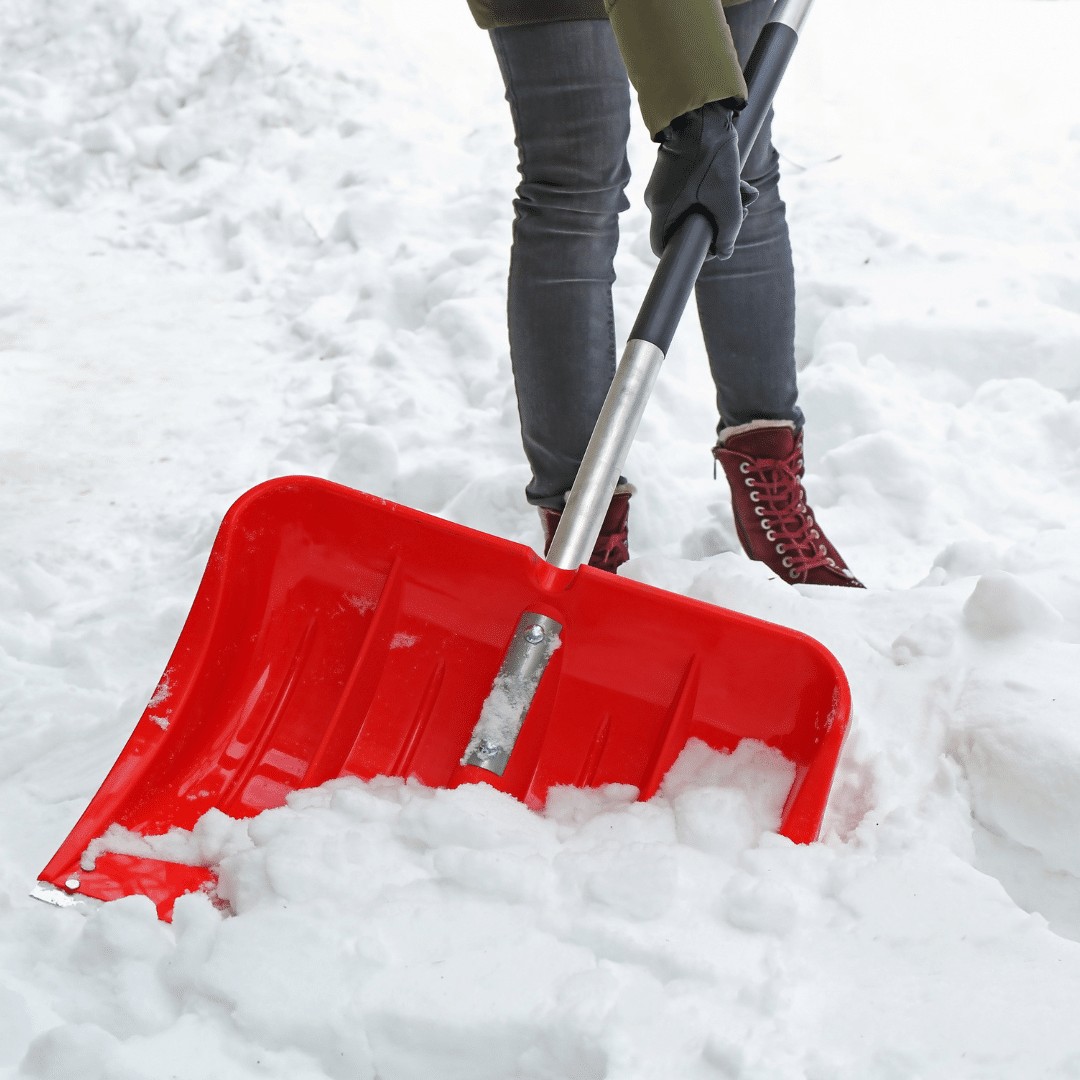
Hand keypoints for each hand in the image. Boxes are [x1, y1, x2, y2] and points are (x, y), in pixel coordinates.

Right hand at [644, 100, 758, 259]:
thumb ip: (729, 234)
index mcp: (661, 210)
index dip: (687, 253)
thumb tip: (725, 252)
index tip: (711, 245)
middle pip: (684, 227)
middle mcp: (655, 200)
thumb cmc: (712, 157)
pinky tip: (740, 183)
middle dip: (715, 223)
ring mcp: (663, 185)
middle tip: (741, 214)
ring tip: (747, 194)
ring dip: (722, 205)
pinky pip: (692, 192)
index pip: (662, 248)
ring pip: (693, 207)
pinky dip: (716, 191)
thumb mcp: (728, 202)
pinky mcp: (673, 172)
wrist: (702, 113)